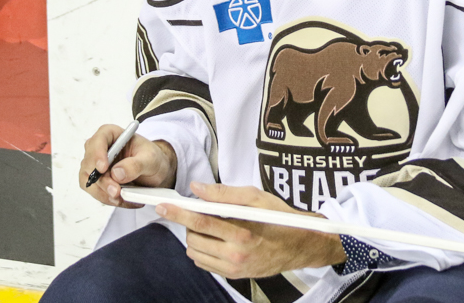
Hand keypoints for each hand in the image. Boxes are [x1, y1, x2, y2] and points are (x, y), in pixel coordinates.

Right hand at [78, 123, 176, 207]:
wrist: (154, 171)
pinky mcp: (96, 181)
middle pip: (90, 163)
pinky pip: (96, 192)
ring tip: (122, 199)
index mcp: (112, 134)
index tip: (103, 168)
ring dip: (104, 193)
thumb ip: (136, 164)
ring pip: (90, 181)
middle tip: (116, 191)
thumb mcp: (151, 158)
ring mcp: (95, 166)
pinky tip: (122, 200)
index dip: (97, 153)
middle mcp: (99, 149)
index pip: (98, 140)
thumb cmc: (151, 158)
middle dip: (102, 180)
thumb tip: (117, 173)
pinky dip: (108, 199)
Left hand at [157, 182, 345, 279]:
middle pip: (194, 238)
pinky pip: (204, 263)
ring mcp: (233, 269)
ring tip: (210, 226)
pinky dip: (202, 249)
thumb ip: (224, 194)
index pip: (201, 223)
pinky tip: (215, 239)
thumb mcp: (256, 198)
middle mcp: (236, 255)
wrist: (299, 246)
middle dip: (189, 223)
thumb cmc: (280, 218)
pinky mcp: (232, 276)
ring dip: (195, 236)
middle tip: (198, 211)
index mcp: (243, 233)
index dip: (180, 213)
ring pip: (195, 253)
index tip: (164, 206)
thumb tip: (197, 188)